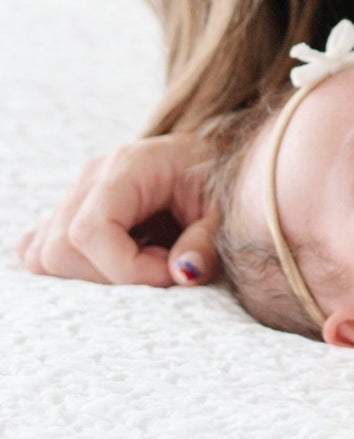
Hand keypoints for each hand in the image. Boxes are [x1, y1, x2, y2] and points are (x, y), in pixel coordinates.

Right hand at [15, 131, 217, 287]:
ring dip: (94, 275)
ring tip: (145, 262)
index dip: (125, 268)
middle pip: (61, 249)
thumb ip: (207, 240)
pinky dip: (73, 268)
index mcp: (131, 165)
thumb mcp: (228, 209)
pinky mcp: (72, 211)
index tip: (169, 274)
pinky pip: (41, 248)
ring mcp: (77, 193)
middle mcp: (94, 176)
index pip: (90, 231)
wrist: (218, 162)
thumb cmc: (222, 182)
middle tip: (162, 268)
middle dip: (111, 276)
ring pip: (46, 255)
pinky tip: (117, 262)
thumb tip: (184, 273)